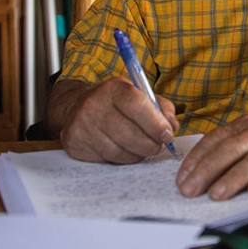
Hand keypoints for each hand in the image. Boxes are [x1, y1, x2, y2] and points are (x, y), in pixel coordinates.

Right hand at [57, 78, 178, 163]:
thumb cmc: (114, 103)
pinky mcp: (76, 144)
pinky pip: (107, 159)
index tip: (168, 135)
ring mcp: (83, 126)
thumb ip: (160, 107)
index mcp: (113, 89)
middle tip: (159, 146)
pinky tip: (125, 150)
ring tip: (143, 148)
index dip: (156, 123)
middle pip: (129, 134)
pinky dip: (122, 159)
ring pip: (119, 151)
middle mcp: (94, 105)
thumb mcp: (138, 94)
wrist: (76, 108)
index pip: (137, 106)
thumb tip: (172, 126)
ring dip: (137, 154)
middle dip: (150, 144)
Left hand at [175, 102, 247, 199]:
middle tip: (189, 190)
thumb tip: (202, 166)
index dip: (196, 159)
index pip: (215, 140)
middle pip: (229, 151)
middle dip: (206, 171)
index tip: (181, 178)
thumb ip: (233, 142)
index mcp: (246, 125)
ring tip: (216, 194)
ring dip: (234, 178)